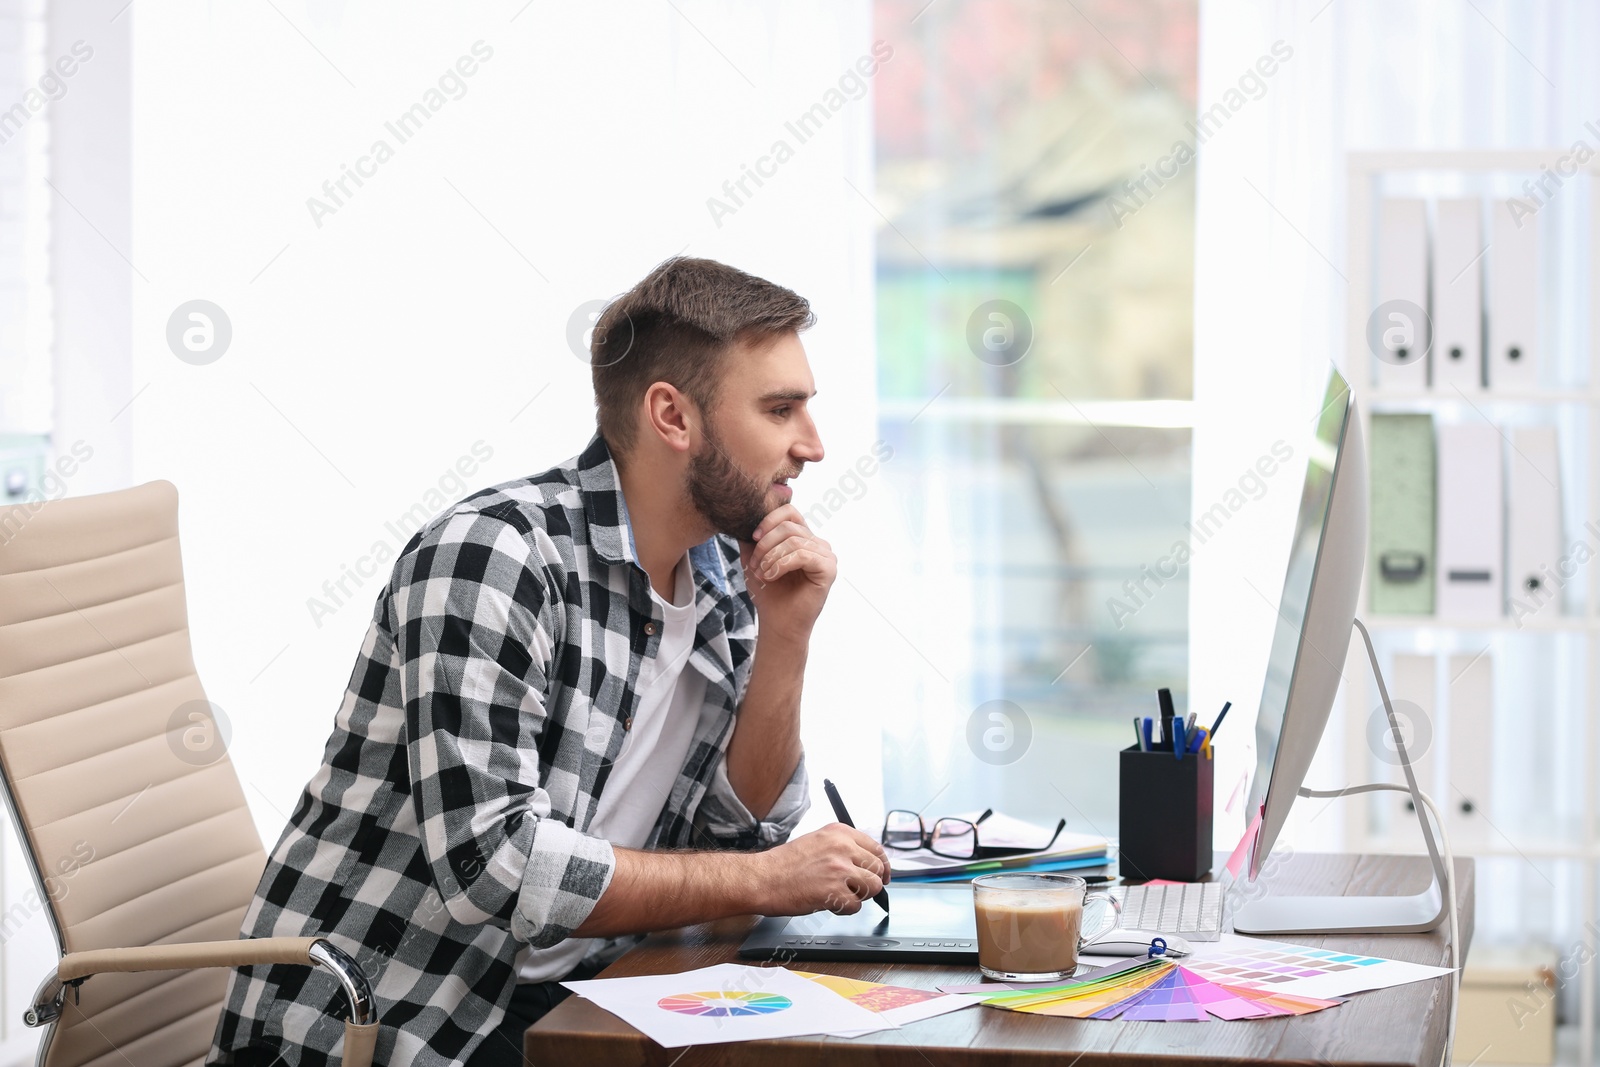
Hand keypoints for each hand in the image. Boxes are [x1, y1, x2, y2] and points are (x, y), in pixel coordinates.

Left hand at [740, 505, 835, 643]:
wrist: (777, 622)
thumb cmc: (769, 593)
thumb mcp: (754, 559)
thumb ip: (753, 538)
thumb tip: (745, 518)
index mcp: (803, 538)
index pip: (790, 512)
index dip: (769, 520)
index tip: (753, 538)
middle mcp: (818, 544)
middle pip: (788, 526)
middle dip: (765, 545)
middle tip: (755, 565)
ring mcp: (826, 556)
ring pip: (794, 541)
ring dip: (771, 557)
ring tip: (762, 574)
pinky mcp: (829, 569)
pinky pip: (803, 555)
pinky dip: (781, 565)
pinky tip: (772, 576)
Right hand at [752, 823, 890, 915]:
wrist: (763, 878)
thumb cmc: (785, 864)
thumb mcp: (817, 842)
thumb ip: (843, 848)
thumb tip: (866, 862)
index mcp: (839, 832)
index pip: (876, 849)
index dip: (881, 866)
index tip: (882, 875)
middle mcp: (843, 847)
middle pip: (878, 869)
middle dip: (870, 883)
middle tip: (856, 890)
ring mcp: (840, 869)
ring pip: (872, 888)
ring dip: (859, 896)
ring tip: (839, 895)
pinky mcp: (835, 891)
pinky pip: (856, 906)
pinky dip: (845, 909)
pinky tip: (828, 902)